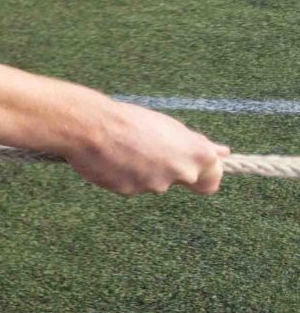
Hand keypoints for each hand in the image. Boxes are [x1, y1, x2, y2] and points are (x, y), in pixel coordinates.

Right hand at [64, 101, 227, 195]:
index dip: (204, 173)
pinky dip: (124, 175)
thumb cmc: (131, 120)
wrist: (90, 127)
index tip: (193, 166)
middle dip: (169, 169)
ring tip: (125, 148)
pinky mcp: (130, 192)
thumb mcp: (169, 127)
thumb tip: (223, 152)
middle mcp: (180, 173)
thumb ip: (196, 144)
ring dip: (143, 170)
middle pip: (182, 180)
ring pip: (153, 182)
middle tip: (149, 150)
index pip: (213, 178)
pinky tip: (112, 158)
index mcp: (195, 155)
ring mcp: (155, 185)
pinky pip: (131, 185)